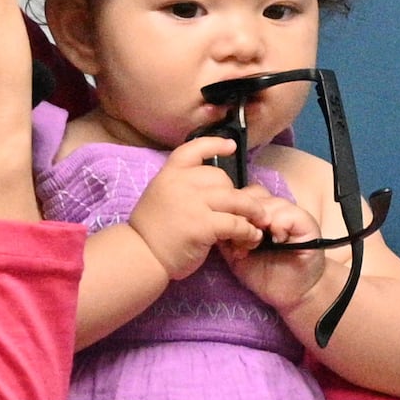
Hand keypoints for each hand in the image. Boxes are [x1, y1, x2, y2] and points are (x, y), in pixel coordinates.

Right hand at [124, 150, 312, 285]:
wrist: (140, 255)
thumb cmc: (152, 231)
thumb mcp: (161, 196)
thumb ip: (182, 187)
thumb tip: (215, 188)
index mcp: (169, 174)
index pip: (193, 149)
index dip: (214, 144)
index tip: (231, 146)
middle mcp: (181, 183)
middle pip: (222, 178)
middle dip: (235, 193)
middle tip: (241, 209)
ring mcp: (193, 203)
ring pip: (235, 199)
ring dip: (253, 210)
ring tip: (260, 220)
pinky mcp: (203, 225)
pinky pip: (235, 223)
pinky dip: (247, 231)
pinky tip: (251, 237)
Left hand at [228, 173, 339, 317]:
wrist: (291, 294)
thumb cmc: (264, 275)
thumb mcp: (237, 254)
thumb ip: (226, 236)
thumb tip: (213, 222)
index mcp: (256, 216)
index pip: (241, 198)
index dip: (232, 212)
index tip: (227, 236)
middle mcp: (274, 210)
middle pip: (254, 196)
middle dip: (243, 217)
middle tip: (240, 242)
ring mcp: (291, 215)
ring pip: (270, 203)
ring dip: (260, 223)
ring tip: (256, 245)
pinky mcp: (306, 224)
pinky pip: (288, 215)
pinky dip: (279, 226)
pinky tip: (277, 241)